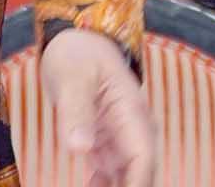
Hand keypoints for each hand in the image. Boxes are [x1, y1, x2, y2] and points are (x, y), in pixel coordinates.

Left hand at [39, 27, 155, 186]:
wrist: (78, 42)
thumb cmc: (77, 53)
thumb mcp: (71, 76)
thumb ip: (75, 110)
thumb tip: (78, 148)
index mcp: (131, 112)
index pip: (142, 157)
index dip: (137, 185)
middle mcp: (132, 129)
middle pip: (140, 173)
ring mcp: (120, 139)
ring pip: (127, 178)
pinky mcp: (105, 145)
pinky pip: (111, 177)